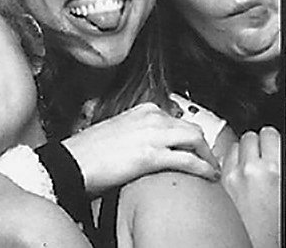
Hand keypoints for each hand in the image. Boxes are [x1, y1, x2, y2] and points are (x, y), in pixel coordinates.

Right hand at [62, 102, 220, 194]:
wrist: (74, 161)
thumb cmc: (91, 150)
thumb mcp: (119, 130)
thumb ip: (139, 130)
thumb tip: (151, 142)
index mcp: (143, 110)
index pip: (178, 118)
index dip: (190, 134)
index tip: (195, 145)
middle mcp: (151, 117)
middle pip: (191, 127)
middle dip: (204, 145)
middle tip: (208, 159)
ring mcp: (152, 135)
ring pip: (195, 139)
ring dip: (208, 156)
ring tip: (211, 170)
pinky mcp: (151, 156)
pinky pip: (188, 160)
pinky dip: (203, 167)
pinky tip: (209, 176)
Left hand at [221, 126, 280, 247]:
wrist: (258, 247)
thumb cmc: (276, 229)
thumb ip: (280, 168)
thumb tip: (275, 153)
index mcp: (272, 171)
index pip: (268, 134)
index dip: (271, 140)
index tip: (272, 145)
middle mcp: (248, 170)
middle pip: (249, 137)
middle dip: (256, 145)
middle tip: (262, 158)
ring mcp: (230, 176)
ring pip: (234, 146)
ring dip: (241, 153)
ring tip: (250, 167)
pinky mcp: (218, 185)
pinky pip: (222, 162)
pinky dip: (229, 164)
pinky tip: (237, 175)